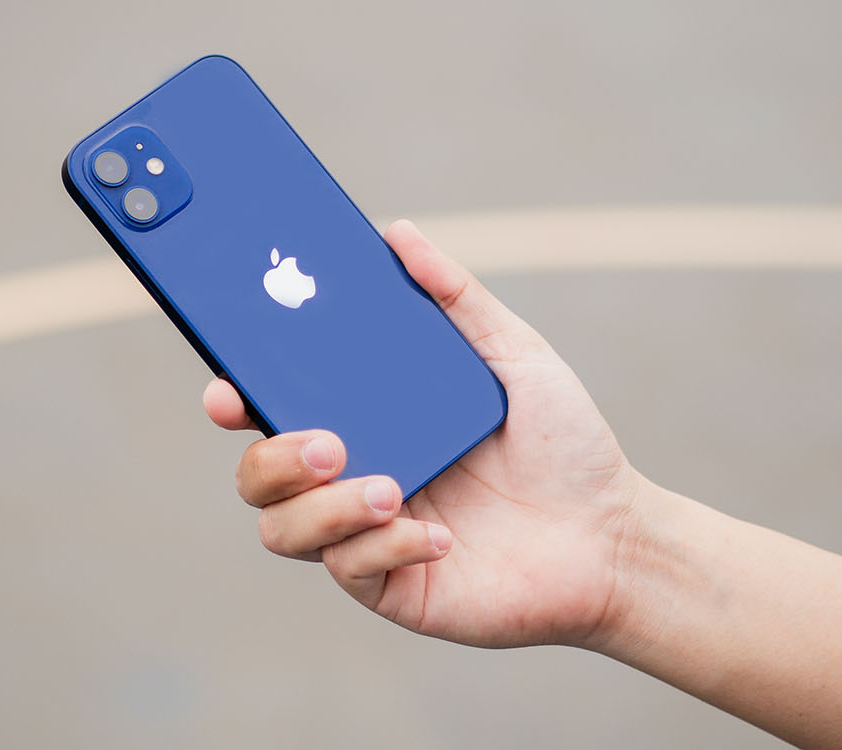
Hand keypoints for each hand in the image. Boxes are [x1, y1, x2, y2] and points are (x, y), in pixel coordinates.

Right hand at [203, 220, 643, 647]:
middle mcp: (350, 476)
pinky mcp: (389, 586)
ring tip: (388, 487)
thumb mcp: (513, 356)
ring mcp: (363, 534)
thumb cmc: (562, 444)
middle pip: (257, 473)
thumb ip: (454, 297)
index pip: (272, 406)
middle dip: (273, 456)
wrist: (613, 536)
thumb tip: (396, 232)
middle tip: (328, 441)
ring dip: (321, 508)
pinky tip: (440, 536)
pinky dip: (384, 546)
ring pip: (282, 529)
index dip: (235, 396)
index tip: (229, 386)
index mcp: (365, 418)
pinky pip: (347, 570)